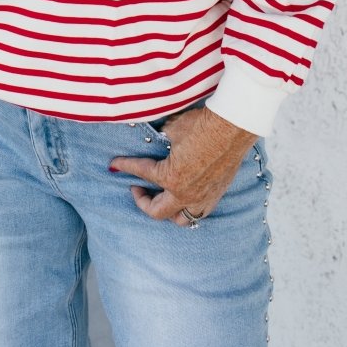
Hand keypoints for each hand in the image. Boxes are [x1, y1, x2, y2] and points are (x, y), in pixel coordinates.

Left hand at [109, 105, 257, 223]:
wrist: (232, 127)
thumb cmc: (202, 126)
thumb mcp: (173, 129)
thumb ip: (161, 139)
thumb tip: (155, 139)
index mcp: (171, 178)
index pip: (141, 172)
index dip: (124, 166)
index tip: (114, 164)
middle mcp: (186, 194)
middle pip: (157, 212)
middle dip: (142, 201)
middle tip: (136, 188)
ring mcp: (203, 197)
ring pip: (181, 220)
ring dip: (167, 212)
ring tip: (161, 198)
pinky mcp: (217, 194)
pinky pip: (199, 212)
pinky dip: (188, 209)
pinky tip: (184, 198)